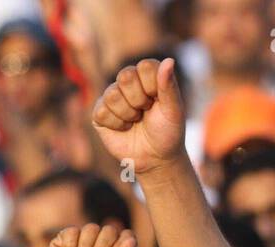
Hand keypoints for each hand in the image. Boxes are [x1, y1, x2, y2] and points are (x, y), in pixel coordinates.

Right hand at [92, 58, 184, 174]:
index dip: (153, 87)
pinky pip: (102, 111)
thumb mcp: (174, 111)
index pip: (145, 66)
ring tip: (135, 121)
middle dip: (139, 100)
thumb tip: (169, 60)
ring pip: (112, 95)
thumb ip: (169, 86)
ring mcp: (112, 96)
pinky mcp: (100, 112)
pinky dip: (117, 124)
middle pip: (125, 76)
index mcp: (148, 76)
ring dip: (128, 115)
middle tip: (145, 111)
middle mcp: (129, 82)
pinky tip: (124, 128)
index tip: (158, 101)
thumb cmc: (168, 132)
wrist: (156, 159)